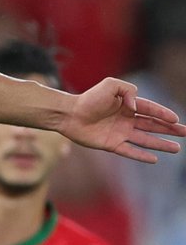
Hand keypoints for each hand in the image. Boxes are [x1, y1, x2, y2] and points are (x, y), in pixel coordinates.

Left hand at [60, 78, 184, 163]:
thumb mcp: (111, 85)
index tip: (177, 120)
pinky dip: (141, 155)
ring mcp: (120, 133)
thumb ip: (128, 91)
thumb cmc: (89, 98)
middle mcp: (127, 120)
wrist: (70, 114)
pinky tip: (155, 159)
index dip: (164, 115)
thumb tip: (135, 107)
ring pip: (145, 139)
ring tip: (177, 148)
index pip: (151, 110)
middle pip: (153, 125)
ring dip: (160, 144)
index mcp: (129, 105)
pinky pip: (129, 151)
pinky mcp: (111, 144)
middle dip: (169, 129)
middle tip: (185, 132)